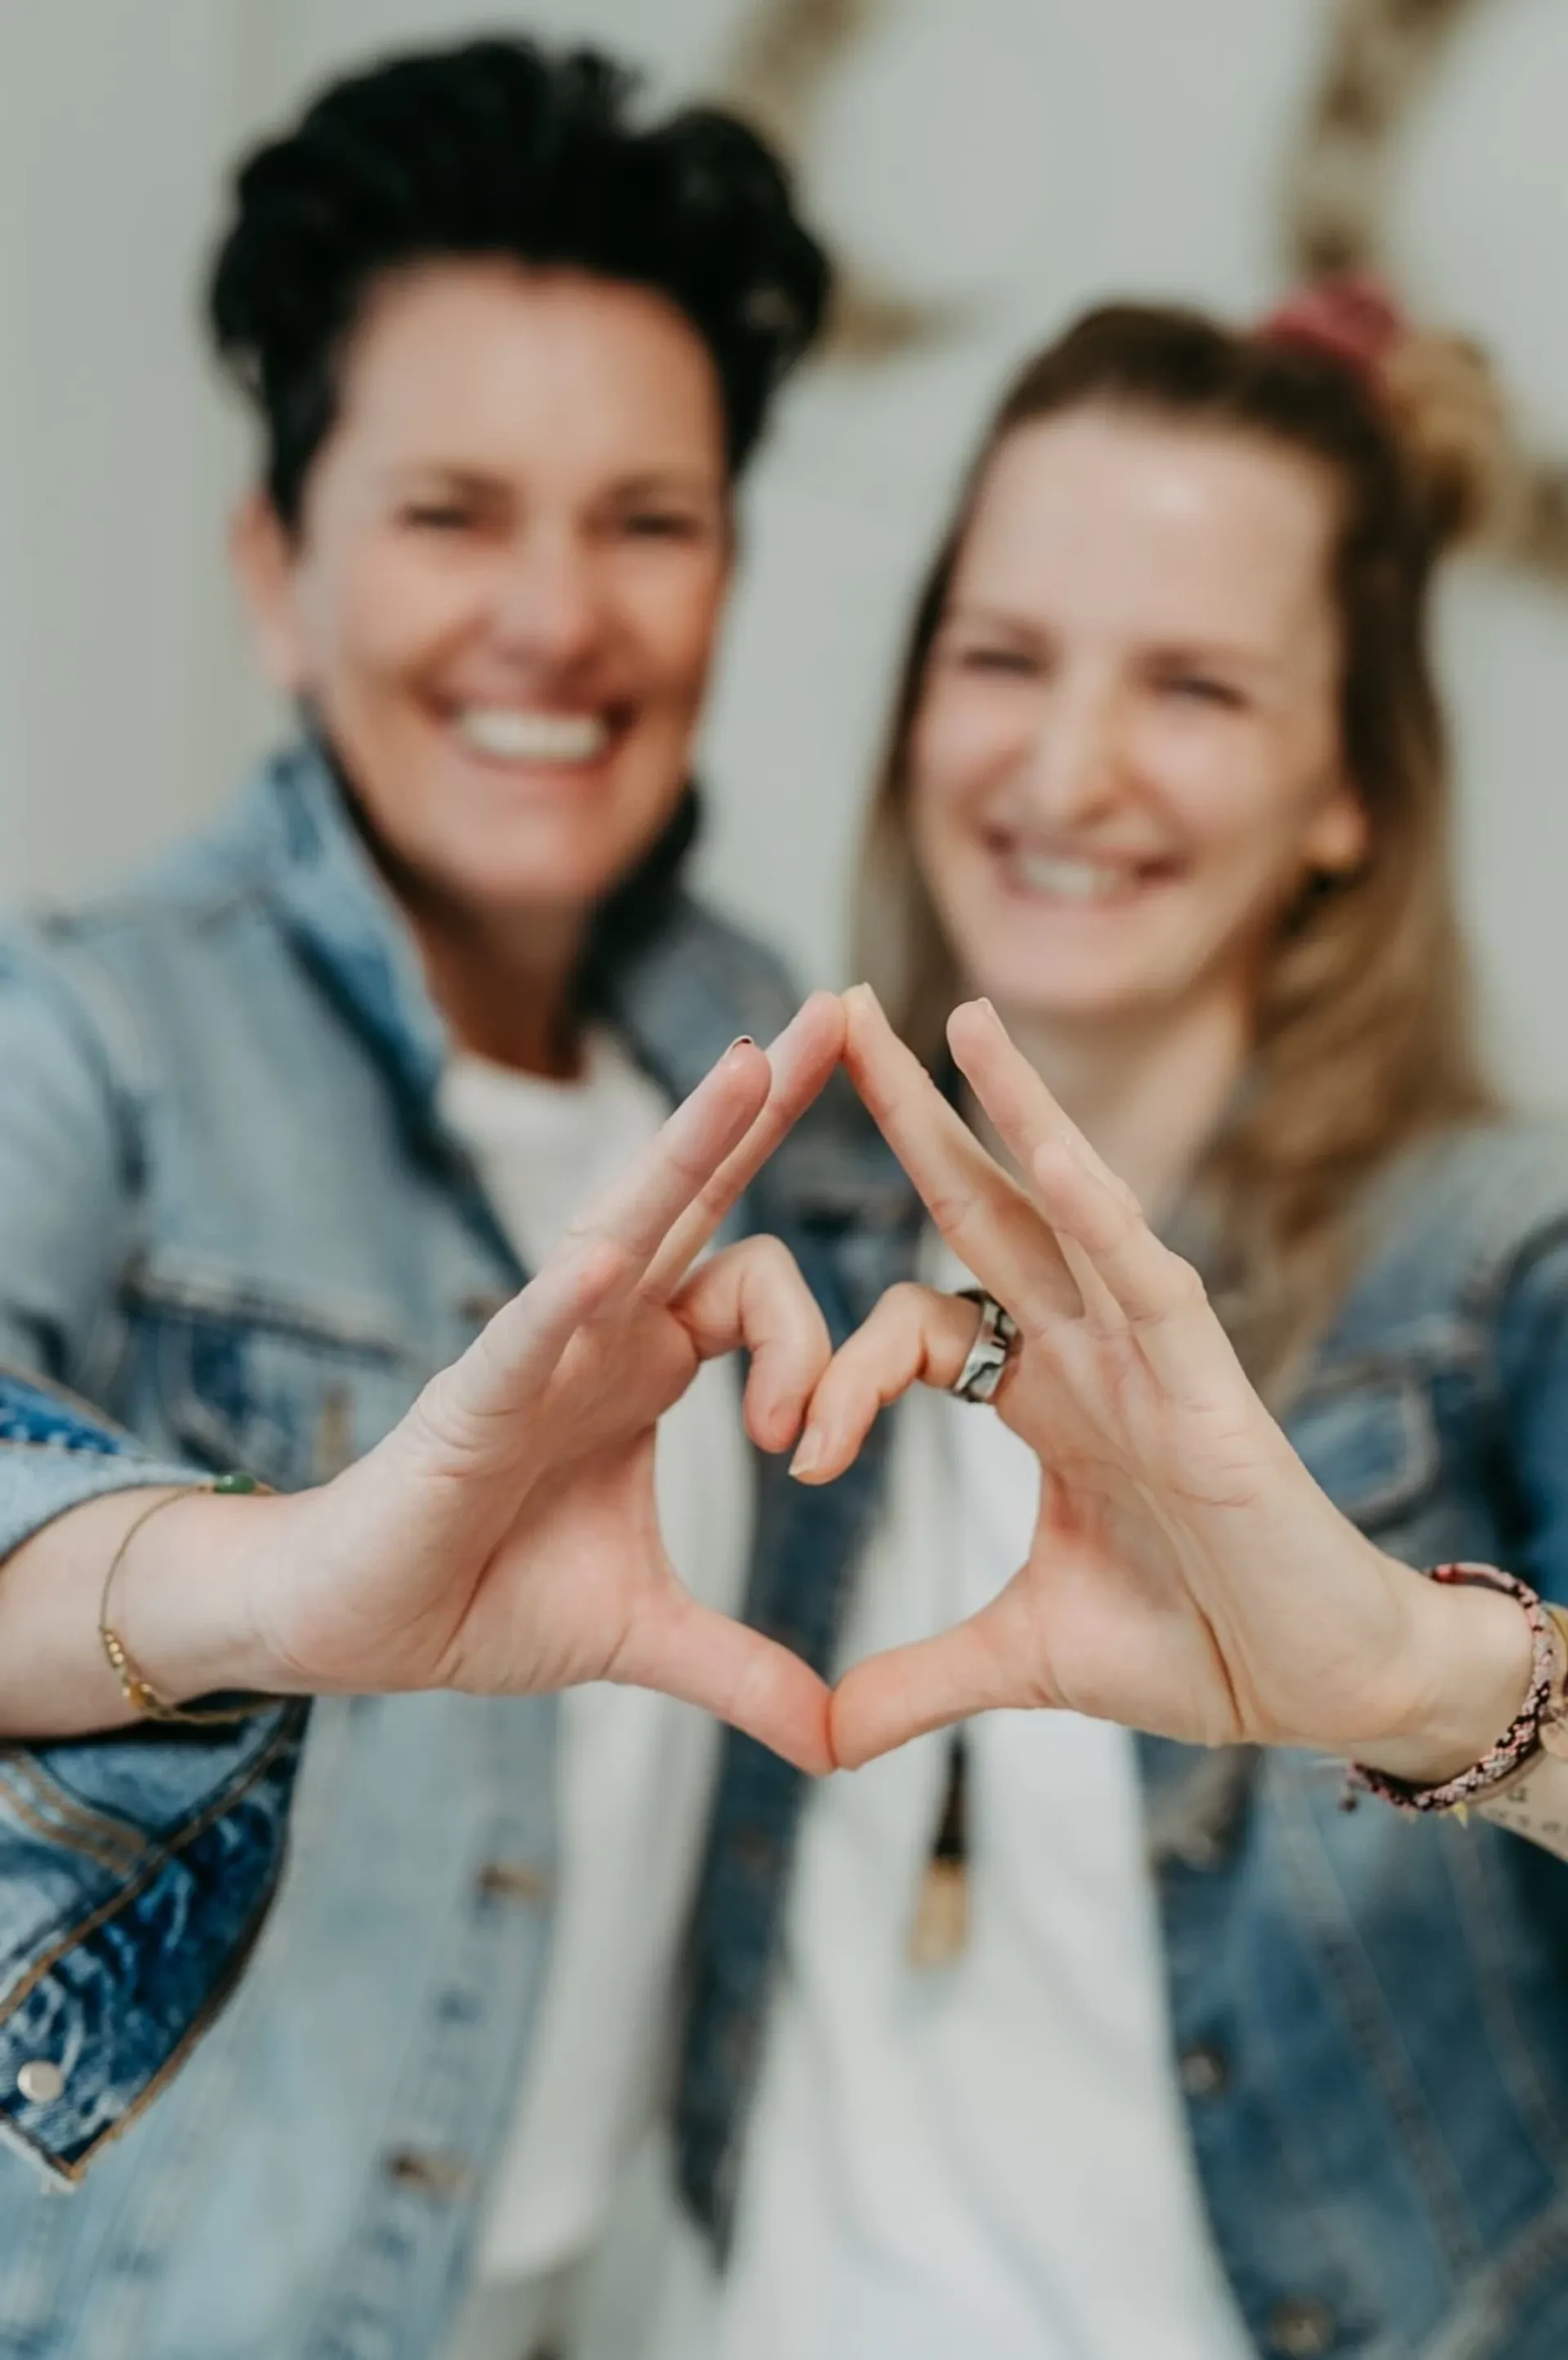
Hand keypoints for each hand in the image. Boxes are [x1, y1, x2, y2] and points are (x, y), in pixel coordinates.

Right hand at [224, 995, 846, 1772]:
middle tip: (846, 1009)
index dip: (811, 1339)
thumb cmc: (482, 1595)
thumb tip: (838, 1739)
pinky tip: (601, 1259)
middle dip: (770, 1105)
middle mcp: (600, 1327)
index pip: (753, 1281)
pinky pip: (522, 1335)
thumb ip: (741, 1669)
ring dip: (690, 1145)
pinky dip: (562, 1299)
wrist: (355, 1629)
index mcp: (648, 1363)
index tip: (802, 1452)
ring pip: (623, 1227)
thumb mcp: (641, 1635)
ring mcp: (535, 1349)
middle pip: (701, 1196)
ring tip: (757, 1061)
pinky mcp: (467, 1401)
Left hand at [811, 989, 1532, 1775]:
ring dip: (1005, 1105)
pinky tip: (1037, 1126)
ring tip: (945, 1013)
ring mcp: (1149, 1351)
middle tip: (833, 1011)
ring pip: (1065, 1204)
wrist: (1325, 1692)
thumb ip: (919, 1678)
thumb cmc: (1199, 1648)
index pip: (914, 1324)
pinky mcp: (1206, 1376)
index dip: (837, 1373)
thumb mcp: (1024, 1659)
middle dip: (910, 1112)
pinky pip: (1142, 1264)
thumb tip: (821, 1739)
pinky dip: (1092, 1196)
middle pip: (980, 1207)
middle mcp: (1089, 1348)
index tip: (798, 1459)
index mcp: (1042, 1395)